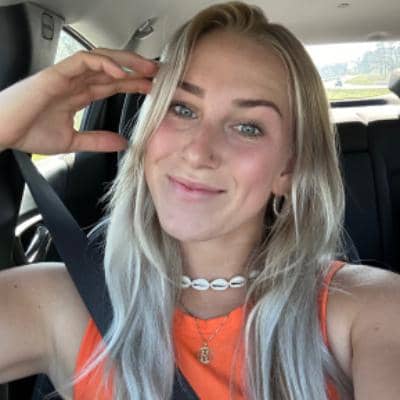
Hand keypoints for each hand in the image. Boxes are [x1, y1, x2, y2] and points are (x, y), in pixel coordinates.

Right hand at [0, 48, 157, 154]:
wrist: (2, 134)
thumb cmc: (28, 133)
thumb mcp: (73, 141)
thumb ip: (97, 140)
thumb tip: (122, 143)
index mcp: (78, 95)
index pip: (112, 84)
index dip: (133, 83)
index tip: (153, 88)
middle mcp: (75, 82)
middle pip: (111, 68)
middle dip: (136, 69)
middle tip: (159, 74)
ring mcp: (66, 76)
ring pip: (101, 59)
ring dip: (126, 62)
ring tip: (147, 69)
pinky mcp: (55, 74)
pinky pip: (83, 61)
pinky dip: (103, 64)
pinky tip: (120, 72)